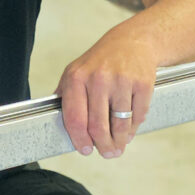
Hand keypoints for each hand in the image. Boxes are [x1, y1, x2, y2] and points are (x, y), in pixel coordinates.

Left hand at [55, 31, 156, 158]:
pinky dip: (134, 128)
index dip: (80, 140)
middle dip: (103, 146)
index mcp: (76, 78)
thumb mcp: (75, 71)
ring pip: (120, 125)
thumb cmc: (101, 61)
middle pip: (98, 126)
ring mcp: (121, 81)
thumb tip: (52, 121)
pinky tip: (130, 129)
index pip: (75, 119)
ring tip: (119, 146)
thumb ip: (64, 96)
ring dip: (120, 141)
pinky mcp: (142, 84)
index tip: (85, 150)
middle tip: (107, 153)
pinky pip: (138, 116)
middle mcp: (98, 79)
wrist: (132, 41)